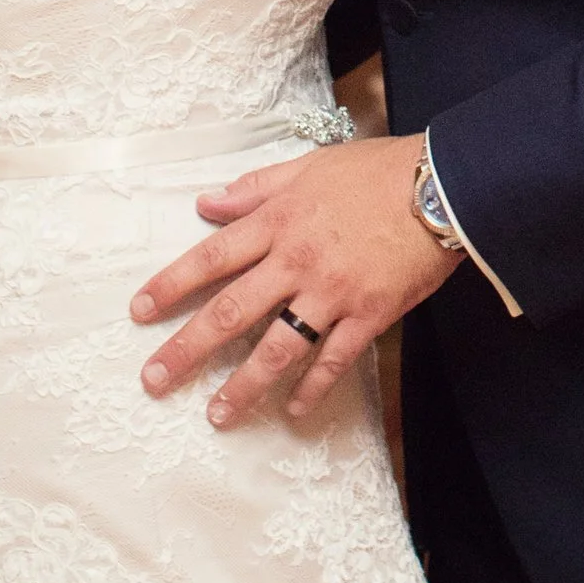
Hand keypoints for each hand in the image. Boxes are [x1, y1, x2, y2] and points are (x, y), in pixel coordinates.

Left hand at [129, 134, 459, 424]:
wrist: (443, 186)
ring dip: (243, 386)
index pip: (212, 256)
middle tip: (153, 381)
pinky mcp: (369, 315)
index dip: (171, 285)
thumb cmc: (377, 171)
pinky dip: (313, 388)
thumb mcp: (310, 166)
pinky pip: (334, 360)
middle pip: (231, 311)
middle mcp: (297, 261)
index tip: (140, 311)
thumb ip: (255, 187)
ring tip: (215, 416)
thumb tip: (206, 202)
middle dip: (187, 349)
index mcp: (279, 221)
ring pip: (277, 348)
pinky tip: (295, 410)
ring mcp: (332, 293)